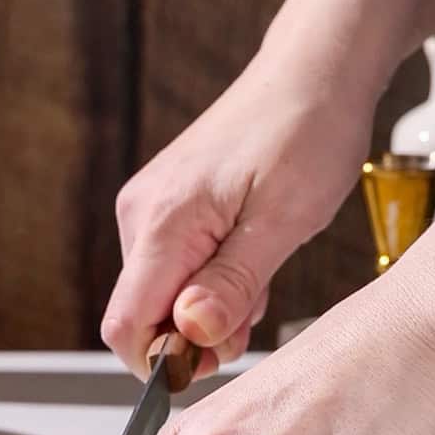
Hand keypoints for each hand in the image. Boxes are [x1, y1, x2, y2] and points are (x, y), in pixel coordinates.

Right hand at [101, 46, 374, 379]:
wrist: (311, 74)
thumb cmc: (304, 132)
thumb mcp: (283, 222)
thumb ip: (231, 284)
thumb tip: (189, 333)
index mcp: (162, 222)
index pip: (124, 326)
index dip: (162, 360)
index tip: (211, 357)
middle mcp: (141, 214)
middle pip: (143, 313)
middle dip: (196, 331)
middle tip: (255, 308)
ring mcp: (151, 206)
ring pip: (162, 292)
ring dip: (210, 303)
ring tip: (260, 270)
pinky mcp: (167, 203)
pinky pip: (174, 264)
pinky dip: (211, 277)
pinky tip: (250, 256)